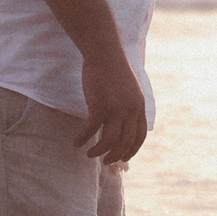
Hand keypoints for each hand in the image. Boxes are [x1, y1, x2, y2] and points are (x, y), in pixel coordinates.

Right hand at [74, 48, 148, 164]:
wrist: (105, 53)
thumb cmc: (114, 69)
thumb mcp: (130, 89)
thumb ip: (129, 105)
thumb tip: (124, 121)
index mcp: (139, 107)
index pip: (140, 135)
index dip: (132, 149)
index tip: (125, 158)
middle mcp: (130, 110)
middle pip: (125, 142)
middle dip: (115, 155)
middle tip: (105, 161)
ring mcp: (116, 109)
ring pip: (109, 140)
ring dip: (99, 151)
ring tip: (90, 154)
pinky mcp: (99, 106)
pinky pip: (91, 130)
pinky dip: (83, 138)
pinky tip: (76, 142)